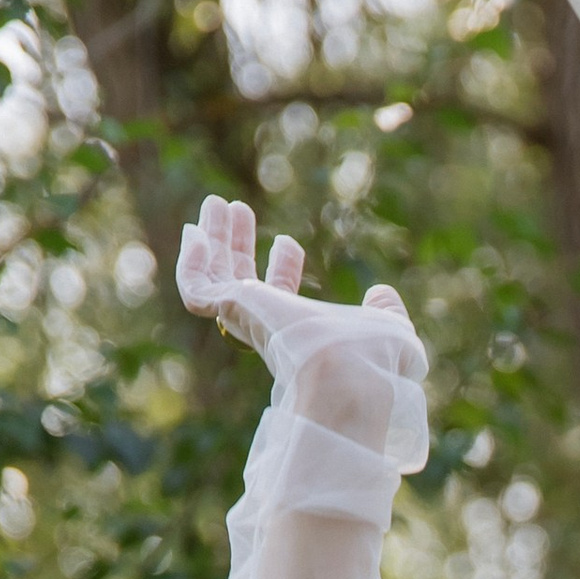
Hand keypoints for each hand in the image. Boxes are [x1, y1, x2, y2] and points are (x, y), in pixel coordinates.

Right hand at [175, 195, 427, 470]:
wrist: (353, 375)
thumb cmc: (373, 360)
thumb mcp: (388, 327)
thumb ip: (384, 311)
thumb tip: (381, 294)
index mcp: (301, 333)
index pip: (282, 298)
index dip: (282, 268)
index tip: (287, 241)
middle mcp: (270, 329)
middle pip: (243, 283)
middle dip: (239, 246)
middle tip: (238, 209)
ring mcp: (250, 320)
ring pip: (217, 280)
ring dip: (215, 241)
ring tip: (215, 203)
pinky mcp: (234, 312)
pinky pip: (197, 291)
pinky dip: (191, 265)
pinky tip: (194, 234)